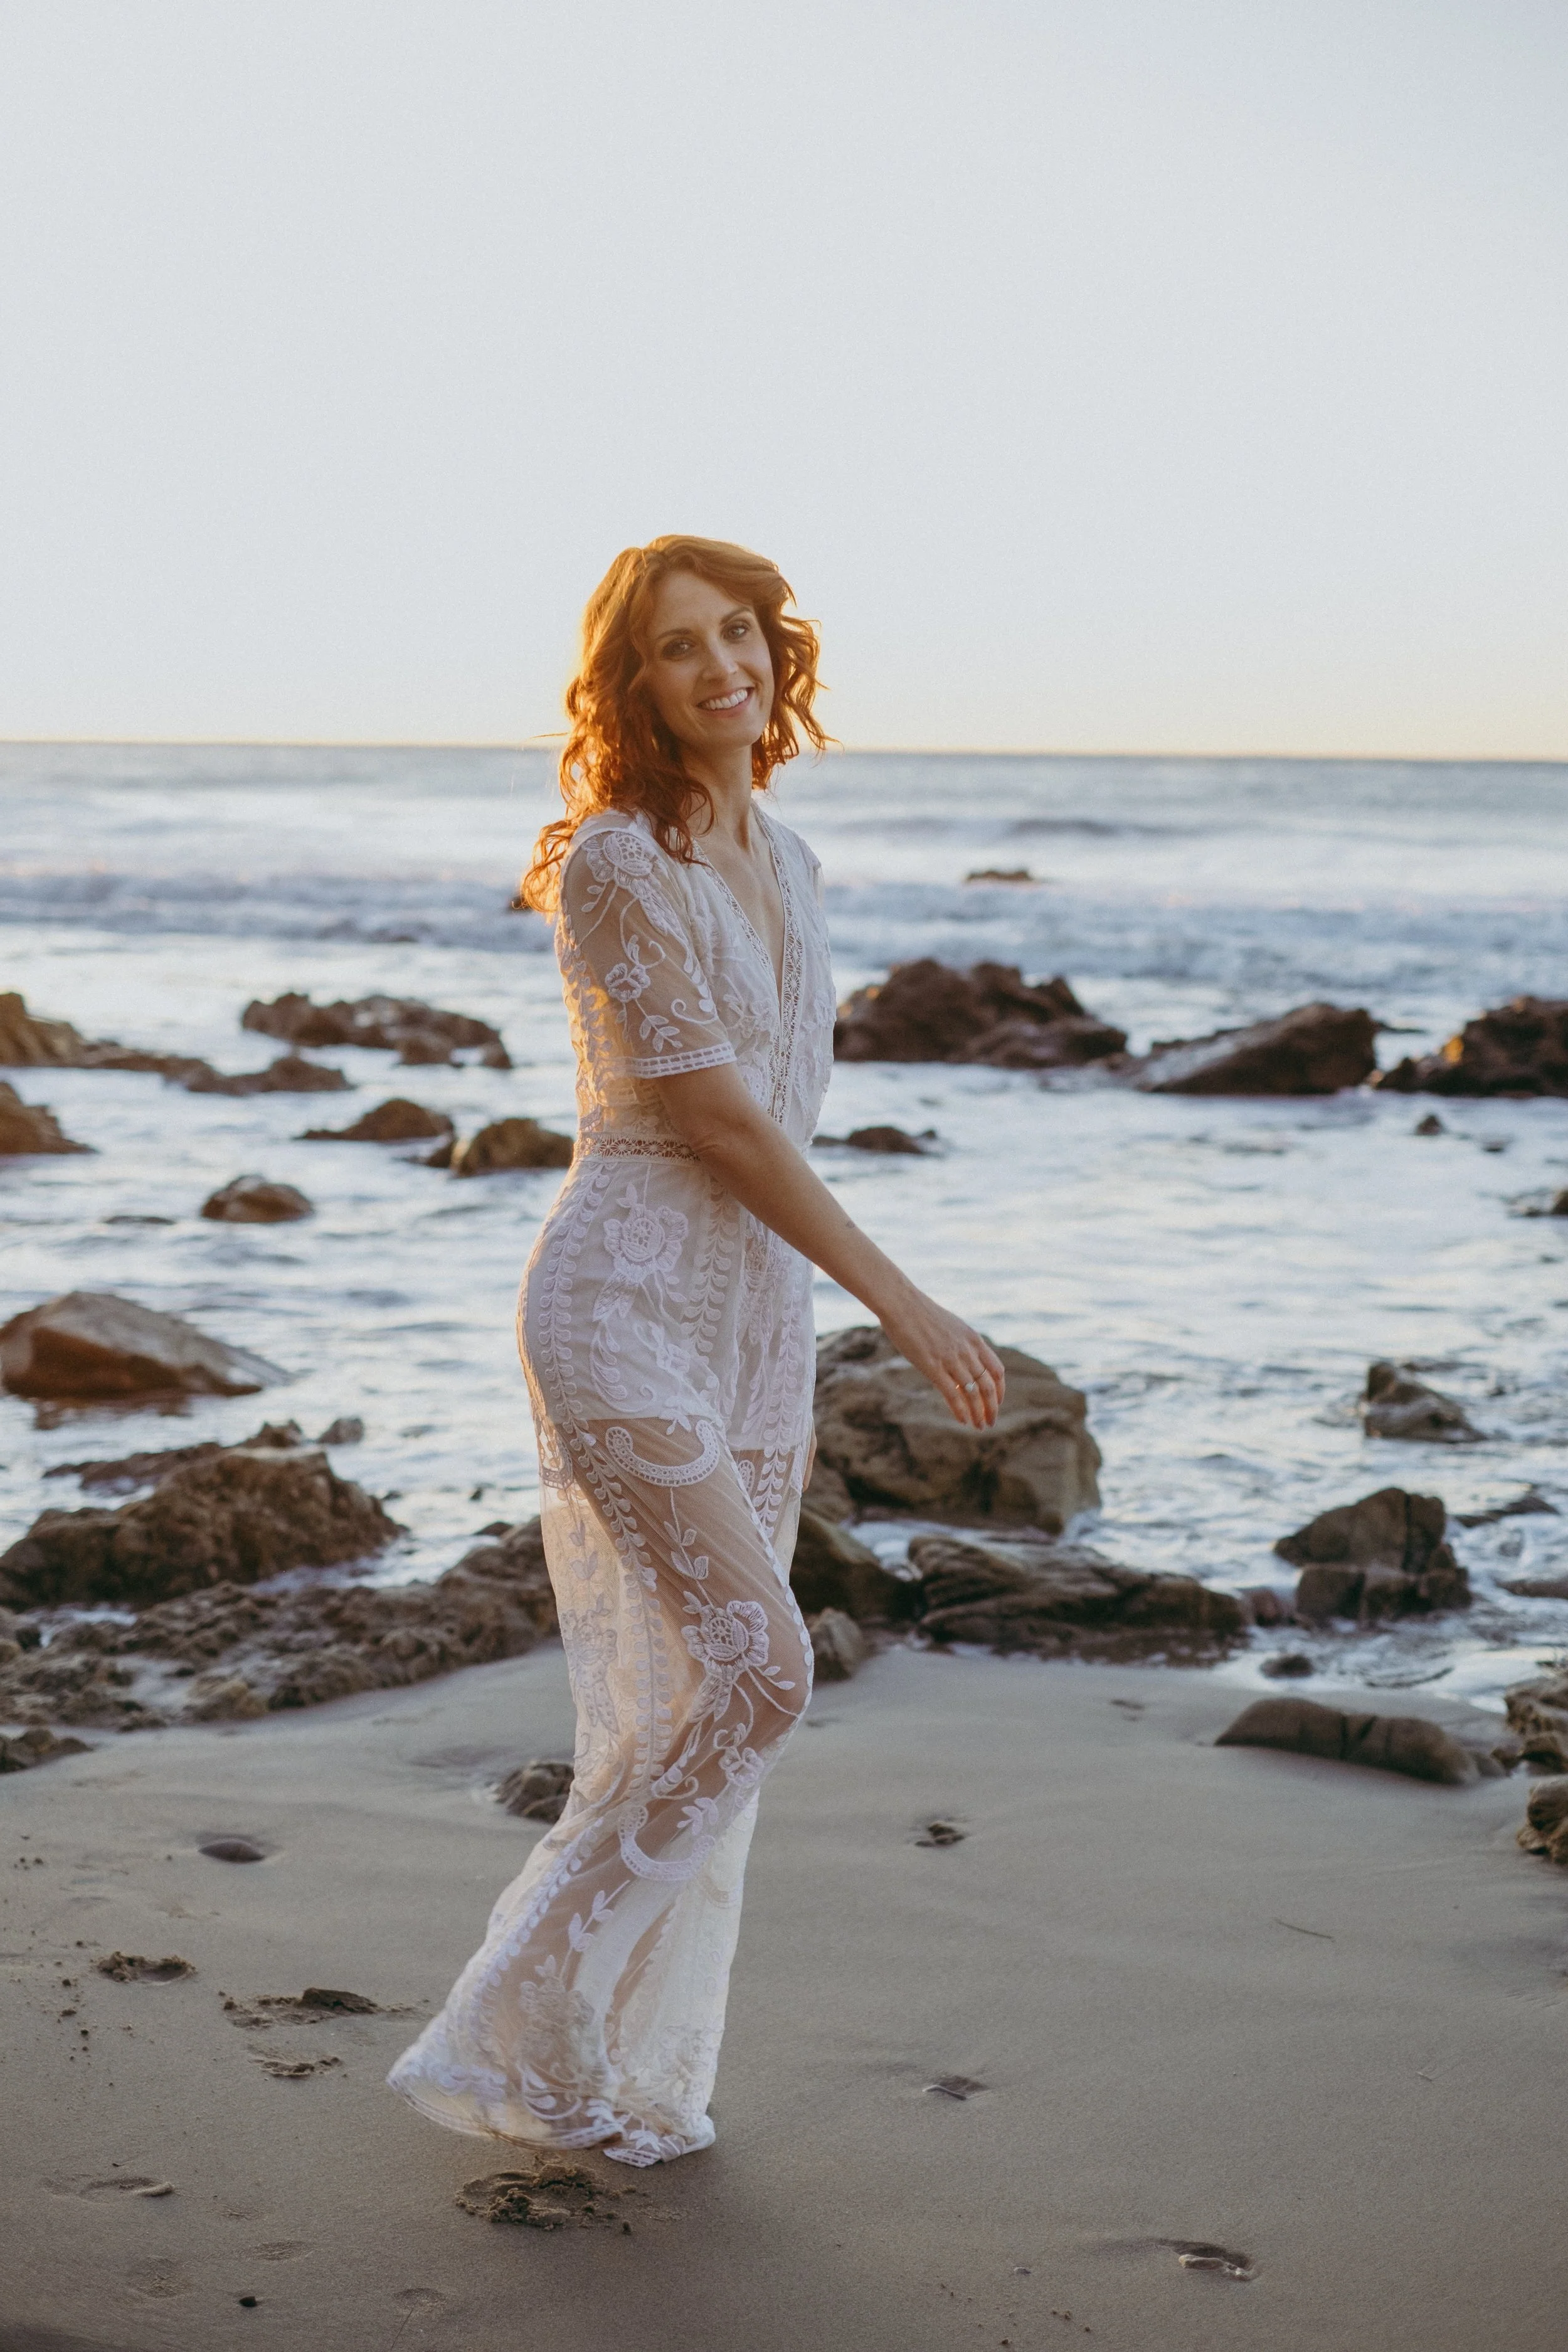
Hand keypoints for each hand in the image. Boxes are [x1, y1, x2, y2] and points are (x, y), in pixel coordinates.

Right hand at [877, 1288, 1005, 1428]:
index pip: (997, 1370)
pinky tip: (963, 1421)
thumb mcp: (950, 1326)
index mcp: (973, 1339)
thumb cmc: (921, 1313)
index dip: (1000, 1390)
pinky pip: (952, 1394)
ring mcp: (951, 1359)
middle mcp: (967, 1350)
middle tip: (991, 1422)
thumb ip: (960, 1343)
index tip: (997, 1402)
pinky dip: (960, 1410)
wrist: (901, 1303)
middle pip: (989, 1385)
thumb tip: (961, 1358)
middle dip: (992, 1407)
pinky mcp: (932, 1367)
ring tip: (979, 1426)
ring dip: (978, 1413)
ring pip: (973, 1393)